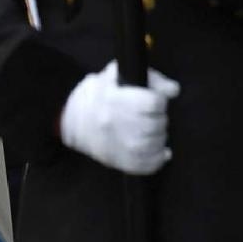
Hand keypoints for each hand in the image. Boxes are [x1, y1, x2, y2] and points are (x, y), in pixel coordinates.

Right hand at [60, 61, 178, 174]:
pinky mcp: (119, 162)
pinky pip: (148, 164)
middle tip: (150, 117)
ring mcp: (118, 146)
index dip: (158, 99)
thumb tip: (173, 90)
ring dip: (159, 137)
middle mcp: (116, 125)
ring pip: (156, 144)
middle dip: (158, 119)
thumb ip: (148, 78)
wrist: (68, 120)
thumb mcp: (116, 77)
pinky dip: (158, 158)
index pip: (154, 102)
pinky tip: (158, 150)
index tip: (152, 100)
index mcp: (114, 99)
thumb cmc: (96, 95)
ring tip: (150, 131)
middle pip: (157, 124)